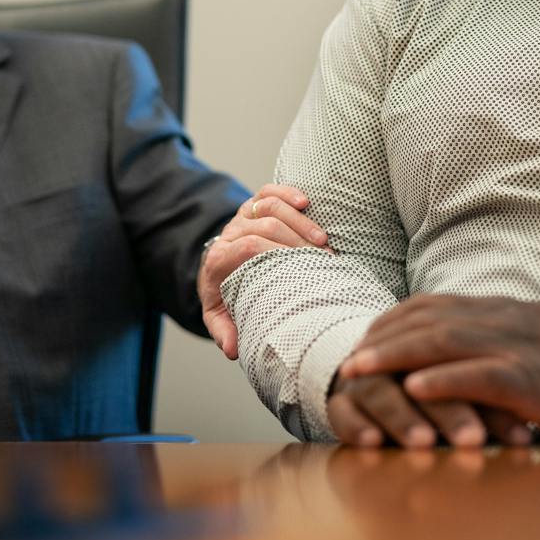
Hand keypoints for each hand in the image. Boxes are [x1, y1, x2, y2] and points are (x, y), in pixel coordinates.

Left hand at [201, 184, 327, 358]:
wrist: (218, 266)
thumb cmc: (226, 292)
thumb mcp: (220, 314)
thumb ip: (224, 330)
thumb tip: (234, 350)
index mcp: (218, 260)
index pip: (247, 248)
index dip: (276, 254)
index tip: (302, 269)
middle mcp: (229, 233)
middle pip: (264, 226)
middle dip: (296, 241)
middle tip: (321, 259)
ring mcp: (242, 215)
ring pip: (269, 205)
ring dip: (299, 221)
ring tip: (322, 241)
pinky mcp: (254, 202)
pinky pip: (270, 190)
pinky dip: (288, 193)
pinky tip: (305, 203)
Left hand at [338, 295, 539, 440]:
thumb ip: (502, 342)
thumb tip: (462, 356)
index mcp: (506, 311)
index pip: (434, 304)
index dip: (392, 322)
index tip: (360, 339)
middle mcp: (507, 319)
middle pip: (430, 318)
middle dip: (381, 338)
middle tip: (344, 358)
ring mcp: (524, 346)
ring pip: (447, 340)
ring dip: (396, 355)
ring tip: (359, 370)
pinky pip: (485, 375)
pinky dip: (446, 379)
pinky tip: (416, 389)